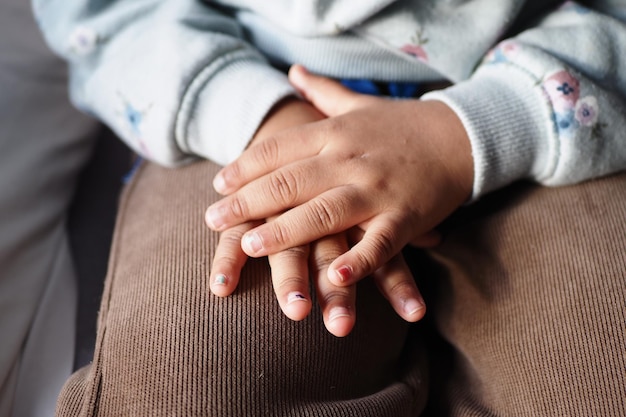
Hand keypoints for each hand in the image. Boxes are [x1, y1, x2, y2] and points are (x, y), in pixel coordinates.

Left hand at [206, 65, 473, 286]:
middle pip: (289, 181)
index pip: (279, 149)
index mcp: (335, 132)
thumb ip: (323, 91)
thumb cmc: (403, 124)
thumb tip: (292, 72)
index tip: (218, 185)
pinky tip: (334, 276)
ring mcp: (377, 189)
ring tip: (248, 245)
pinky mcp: (405, 216)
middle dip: (247, 201)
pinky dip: (358, 260)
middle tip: (212, 219)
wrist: (462, 135)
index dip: (244, 166)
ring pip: (323, 211)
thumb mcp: (360, 104)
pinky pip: (379, 242)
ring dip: (284, 230)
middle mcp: (349, 159)